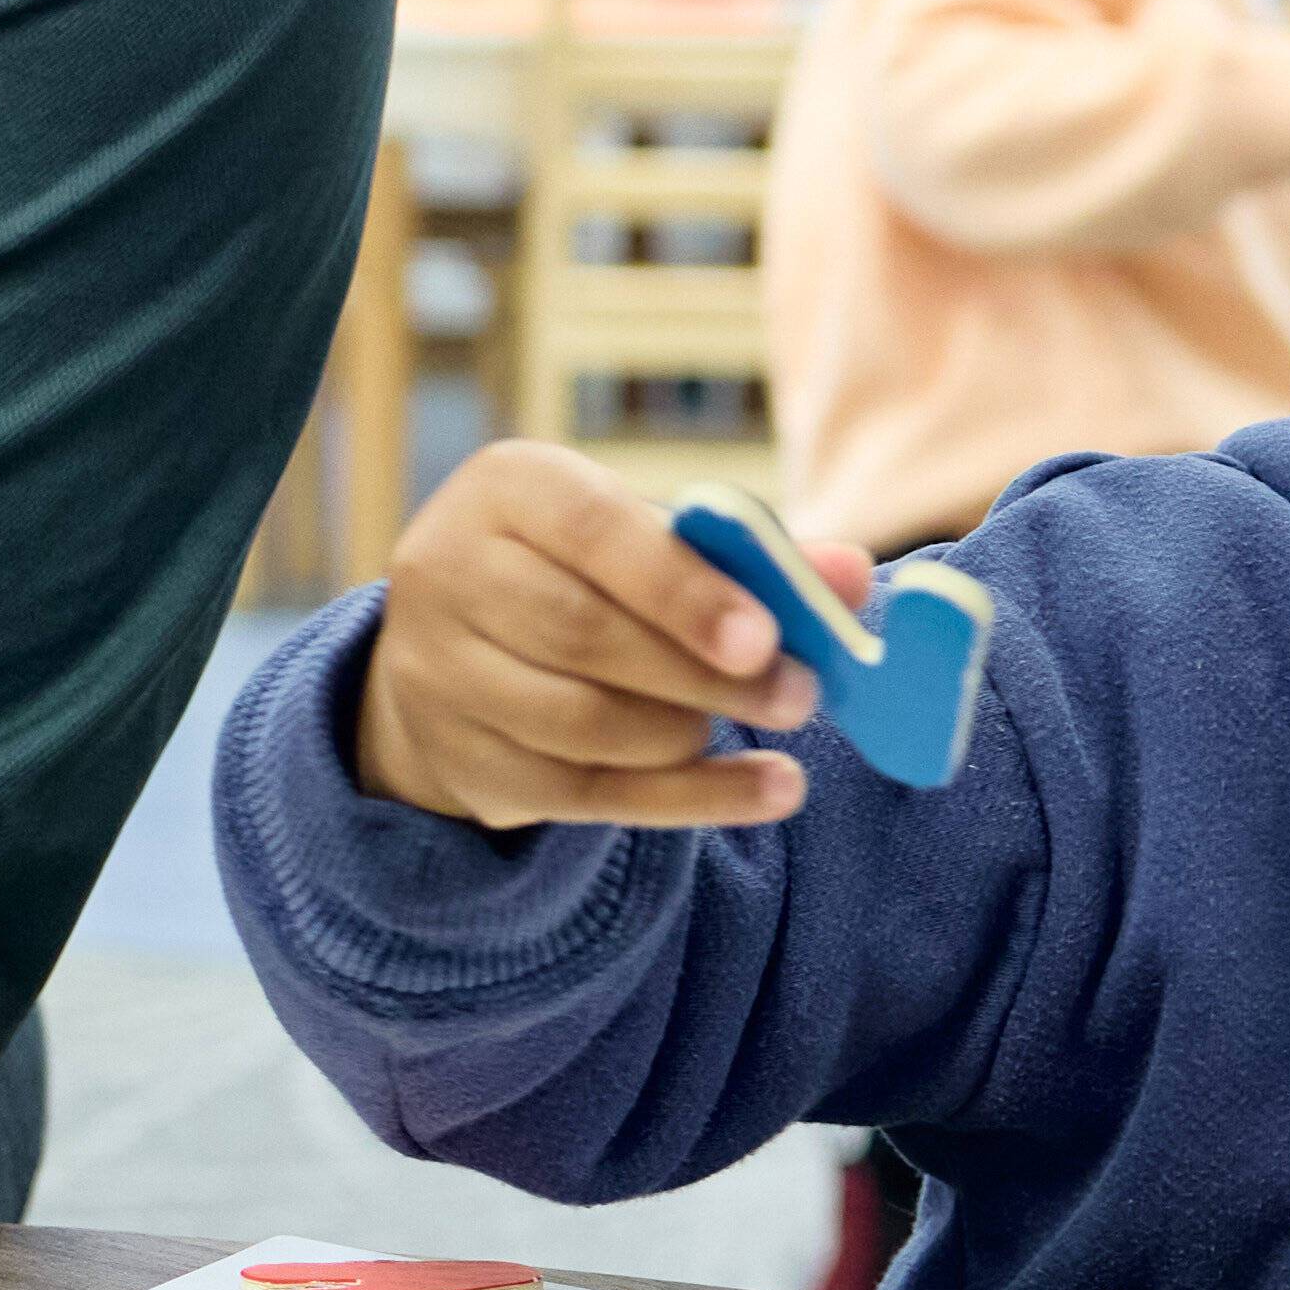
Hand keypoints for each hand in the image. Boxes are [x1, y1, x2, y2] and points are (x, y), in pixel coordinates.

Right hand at [347, 441, 822, 835]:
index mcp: (507, 490)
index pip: (595, 531)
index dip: (683, 589)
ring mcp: (439, 674)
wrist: (457, 648)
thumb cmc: (583, 572)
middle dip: (704, 675)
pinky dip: (690, 800)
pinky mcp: (465, 761)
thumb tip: (850, 575)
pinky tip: (766, 790)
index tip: (764, 638)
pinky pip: (586, 795)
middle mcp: (448, 572)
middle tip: (799, 696)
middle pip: (583, 635)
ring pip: (583, 723)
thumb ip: (747, 554)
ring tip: (760, 723)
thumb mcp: (648, 536)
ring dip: (691, 734)